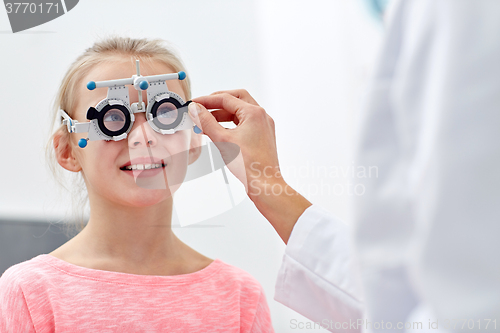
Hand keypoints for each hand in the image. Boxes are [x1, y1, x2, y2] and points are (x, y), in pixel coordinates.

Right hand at [189, 90, 310, 242]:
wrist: (264, 184)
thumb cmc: (250, 166)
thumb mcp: (222, 140)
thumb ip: (206, 122)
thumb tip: (196, 110)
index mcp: (254, 113)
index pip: (226, 98)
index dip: (207, 100)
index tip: (194, 104)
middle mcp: (261, 117)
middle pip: (236, 99)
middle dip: (216, 103)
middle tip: (201, 107)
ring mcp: (263, 126)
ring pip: (240, 112)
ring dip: (222, 114)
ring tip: (205, 122)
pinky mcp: (262, 136)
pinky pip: (244, 123)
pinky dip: (230, 124)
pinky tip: (218, 131)